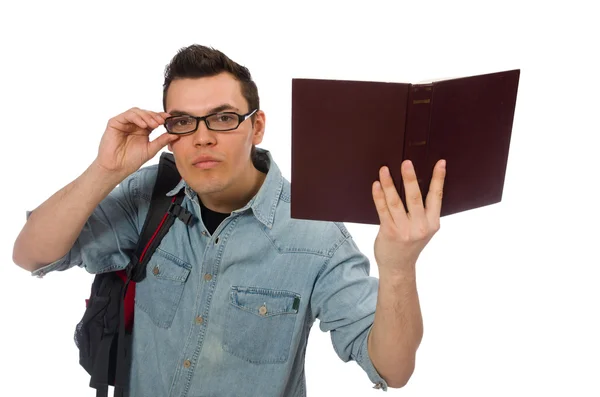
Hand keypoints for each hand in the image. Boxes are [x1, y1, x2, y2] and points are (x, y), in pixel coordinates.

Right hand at [95, 107, 179, 175]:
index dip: (161, 117)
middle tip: (162, 122)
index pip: (153, 119)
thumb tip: (176, 135)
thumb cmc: (132, 160)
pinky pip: (127, 115)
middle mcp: (134, 124)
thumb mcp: (151, 149)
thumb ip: (162, 141)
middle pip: (146, 113)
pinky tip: (143, 125)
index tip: (169, 119)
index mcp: (143, 129)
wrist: (117, 167)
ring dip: (147, 116)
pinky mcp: (115, 122)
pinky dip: (137, 118)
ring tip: (154, 124)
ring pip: (137, 112)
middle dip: (155, 116)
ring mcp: (124, 122)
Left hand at [371, 159, 445, 275]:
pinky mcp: (389, 232)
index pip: (437, 197)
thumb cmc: (410, 243)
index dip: (438, 179)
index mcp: (432, 223)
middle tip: (406, 162)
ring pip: (395, 202)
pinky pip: (382, 210)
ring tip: (384, 169)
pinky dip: (379, 196)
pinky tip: (376, 185)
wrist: (398, 266)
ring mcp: (404, 230)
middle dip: (410, 178)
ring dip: (389, 184)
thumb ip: (423, 211)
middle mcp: (420, 227)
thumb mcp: (423, 228)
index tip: (440, 163)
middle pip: (414, 197)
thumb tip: (414, 182)